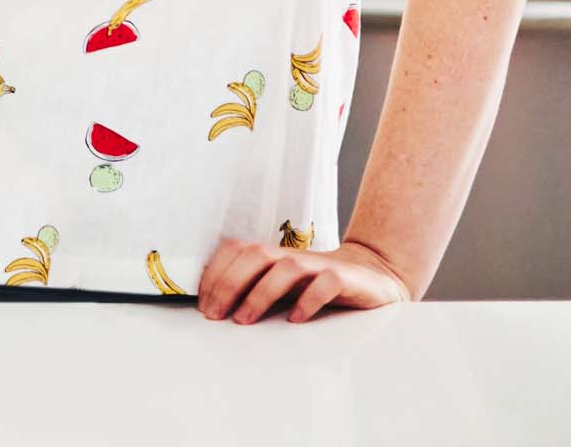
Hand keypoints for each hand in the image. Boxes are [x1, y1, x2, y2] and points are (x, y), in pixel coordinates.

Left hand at [196, 237, 411, 323]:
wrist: (368, 275)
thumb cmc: (313, 284)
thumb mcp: (279, 285)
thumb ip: (253, 289)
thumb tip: (215, 307)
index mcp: (271, 255)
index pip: (235, 251)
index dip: (215, 273)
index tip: (202, 303)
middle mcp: (289, 255)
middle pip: (254, 256)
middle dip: (229, 283)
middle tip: (215, 314)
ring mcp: (316, 265)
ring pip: (285, 268)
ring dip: (260, 293)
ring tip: (245, 319)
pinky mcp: (342, 278)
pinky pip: (325, 283)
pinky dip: (309, 299)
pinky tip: (296, 319)